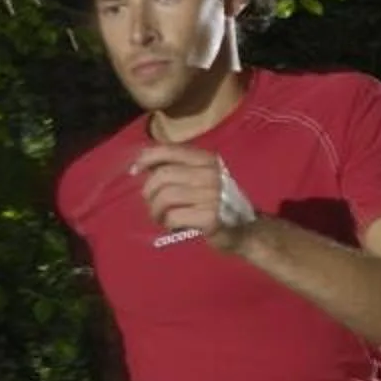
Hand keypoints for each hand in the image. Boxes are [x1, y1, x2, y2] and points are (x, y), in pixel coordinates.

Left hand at [130, 142, 256, 248]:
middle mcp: (211, 174)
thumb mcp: (199, 179)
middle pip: (162, 176)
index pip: (169, 150)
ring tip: (161, 218)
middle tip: (152, 206)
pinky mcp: (211, 217)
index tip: (134, 171)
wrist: (245, 230)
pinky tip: (174, 226)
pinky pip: (174, 217)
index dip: (146, 158)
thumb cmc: (214, 203)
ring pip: (165, 197)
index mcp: (207, 160)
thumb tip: (140, 165)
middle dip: (149, 193)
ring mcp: (213, 195)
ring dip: (156, 211)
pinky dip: (168, 223)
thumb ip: (175, 170)